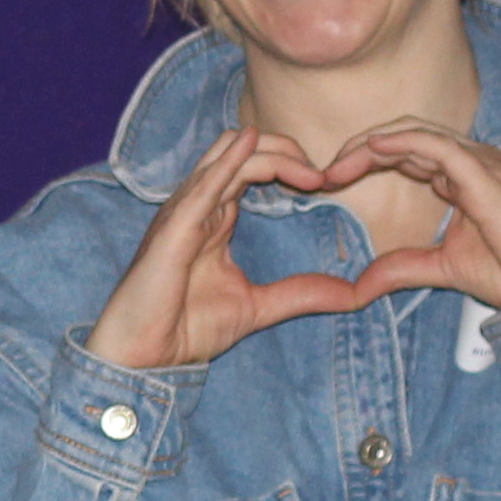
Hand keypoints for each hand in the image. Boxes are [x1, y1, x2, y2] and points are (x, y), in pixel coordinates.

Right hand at [85, 127, 397, 372]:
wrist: (146, 357)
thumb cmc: (185, 328)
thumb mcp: (258, 307)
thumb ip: (300, 294)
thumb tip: (354, 294)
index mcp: (214, 217)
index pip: (253, 166)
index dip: (290, 165)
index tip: (327, 184)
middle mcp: (198, 206)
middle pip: (241, 150)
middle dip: (285, 150)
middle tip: (324, 175)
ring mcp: (183, 213)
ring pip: (226, 157)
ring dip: (271, 155)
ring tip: (309, 170)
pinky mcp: (173, 228)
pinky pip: (202, 185)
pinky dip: (228, 162)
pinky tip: (251, 144)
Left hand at [289, 120, 500, 311]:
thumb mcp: (444, 268)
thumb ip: (403, 267)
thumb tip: (360, 283)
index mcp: (463, 177)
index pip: (405, 153)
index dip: (365, 160)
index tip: (328, 183)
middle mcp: (472, 161)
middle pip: (404, 136)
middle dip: (359, 149)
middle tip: (321, 173)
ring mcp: (482, 163)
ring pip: (415, 133)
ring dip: (369, 145)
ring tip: (335, 166)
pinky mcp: (486, 174)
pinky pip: (436, 146)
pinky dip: (400, 143)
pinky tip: (369, 150)